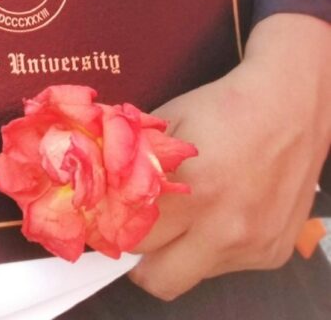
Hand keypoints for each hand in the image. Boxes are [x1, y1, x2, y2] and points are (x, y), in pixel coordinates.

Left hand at [128, 13, 330, 300]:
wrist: (289, 108)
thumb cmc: (224, 108)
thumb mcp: (168, 124)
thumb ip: (134, 159)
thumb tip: (97, 181)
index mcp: (193, 190)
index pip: (132, 236)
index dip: (114, 226)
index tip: (107, 216)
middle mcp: (224, 228)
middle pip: (157, 278)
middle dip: (140, 258)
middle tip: (137, 232)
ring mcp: (251, 246)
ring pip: (194, 274)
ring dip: (180, 251)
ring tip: (186, 214)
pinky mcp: (272, 254)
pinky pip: (227, 266)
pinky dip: (214, 246)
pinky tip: (221, 211)